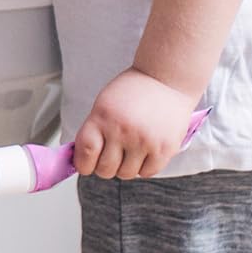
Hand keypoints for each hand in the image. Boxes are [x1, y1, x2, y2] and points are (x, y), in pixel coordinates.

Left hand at [74, 69, 196, 180]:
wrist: (167, 78)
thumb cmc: (134, 90)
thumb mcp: (105, 103)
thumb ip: (94, 130)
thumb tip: (83, 159)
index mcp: (102, 116)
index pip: (86, 153)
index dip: (84, 164)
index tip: (87, 165)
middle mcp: (122, 129)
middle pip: (105, 169)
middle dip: (106, 166)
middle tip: (112, 156)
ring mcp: (144, 140)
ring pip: (126, 174)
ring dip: (126, 166)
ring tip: (132, 150)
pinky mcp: (164, 148)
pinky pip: (147, 173)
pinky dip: (144, 167)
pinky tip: (146, 151)